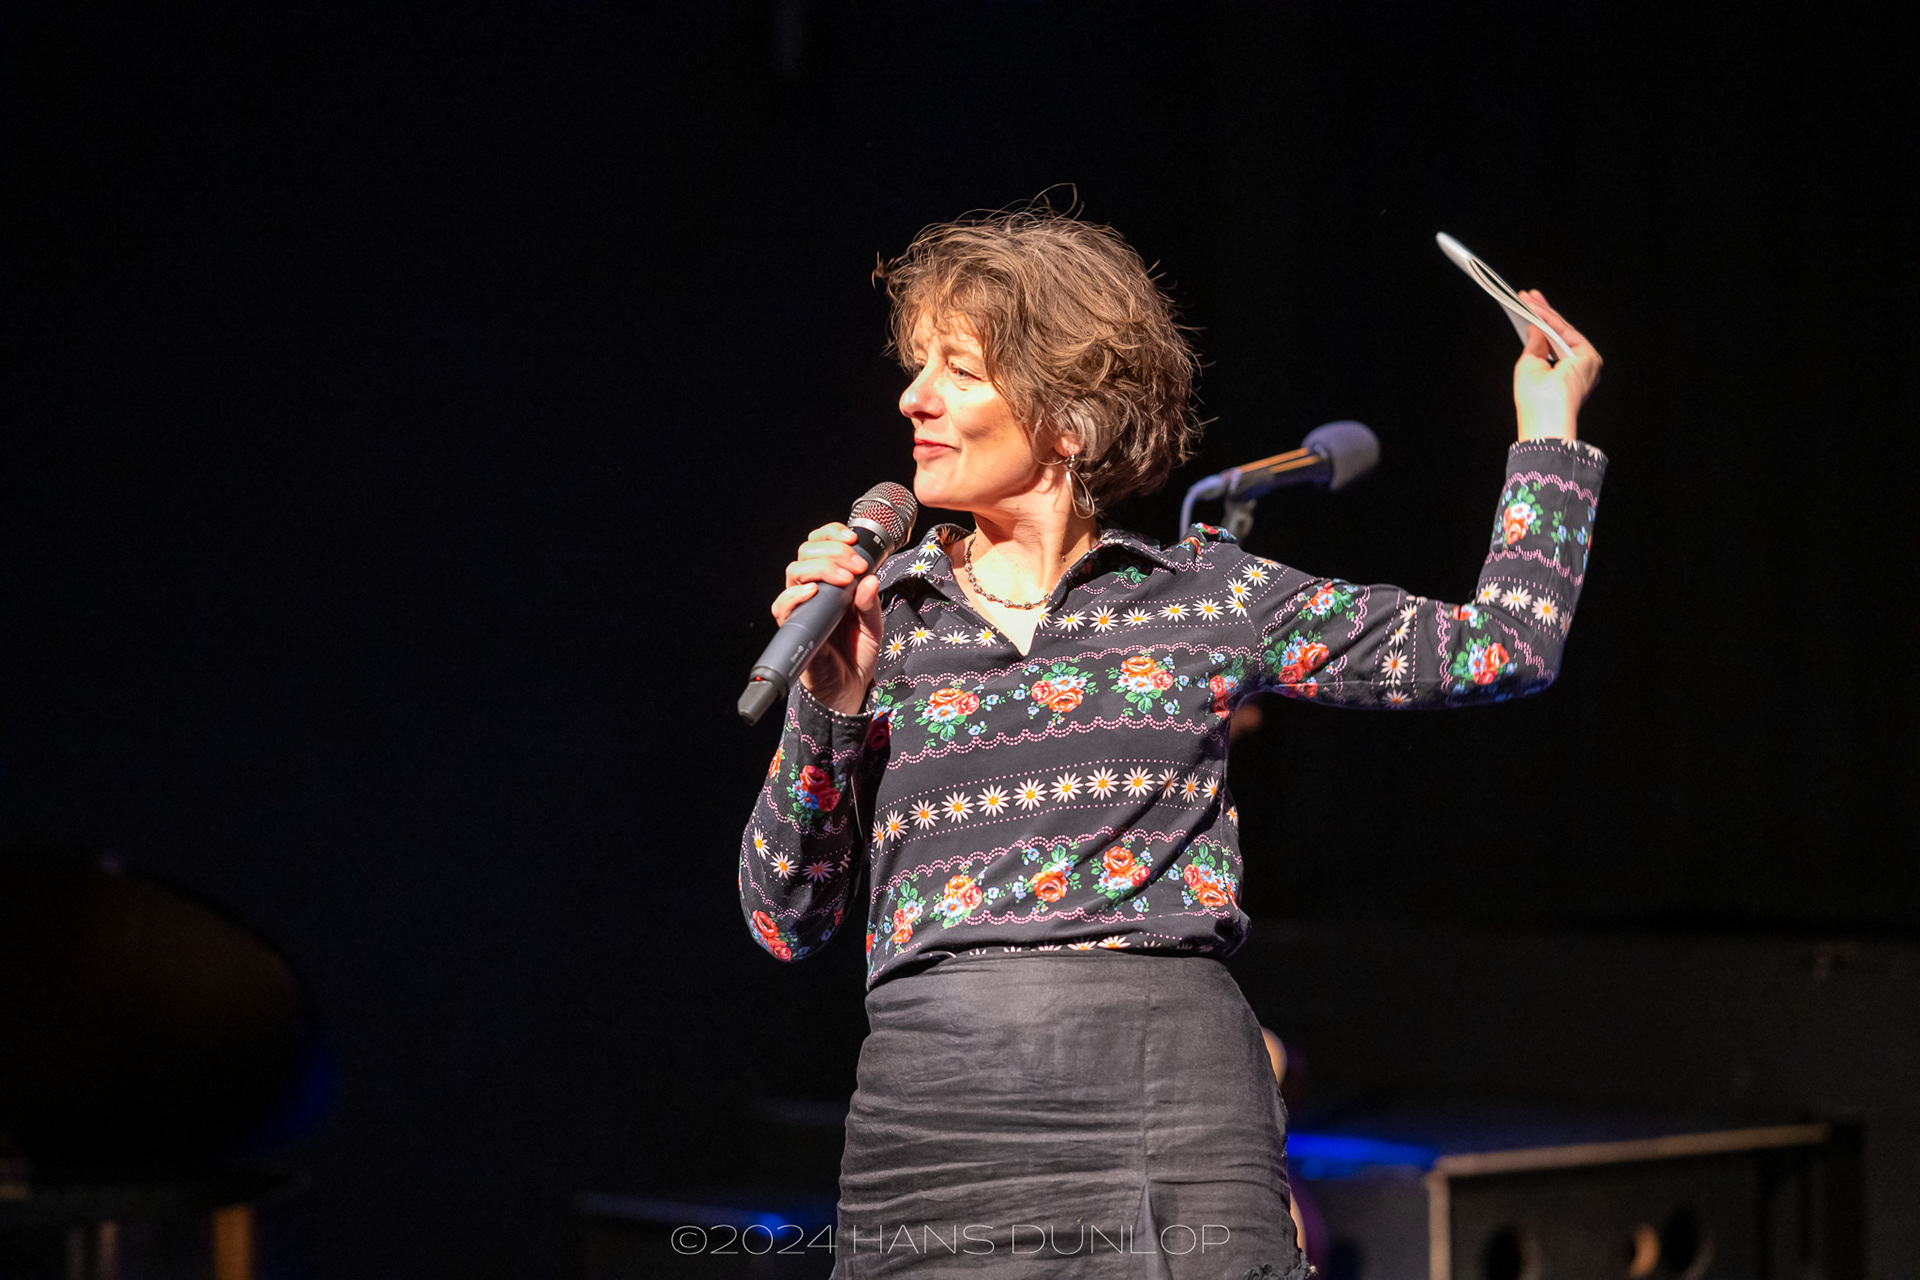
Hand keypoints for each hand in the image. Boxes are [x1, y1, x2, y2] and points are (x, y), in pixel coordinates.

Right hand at [771, 522, 883, 715]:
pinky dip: (795, 594)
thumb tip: (869, 579)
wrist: (850, 690)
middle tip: (856, 566)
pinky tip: (814, 592)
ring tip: (844, 578)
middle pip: (806, 553)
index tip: (853, 539)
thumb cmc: (857, 655)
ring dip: (820, 567)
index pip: (820, 546)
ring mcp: (802, 609)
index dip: (831, 534)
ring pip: (794, 572)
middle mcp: (814, 592)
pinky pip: (782, 606)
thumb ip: (871, 604)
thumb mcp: (874, 626)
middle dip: (833, 550)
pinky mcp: (794, 629)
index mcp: (832, 584)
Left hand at [1513, 289, 1602, 441]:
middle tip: (1528, 297)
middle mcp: (1579, 368)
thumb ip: (1535, 344)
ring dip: (1544, 312)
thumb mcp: (1528, 365)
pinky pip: (1566, 332)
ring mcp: (1586, 362)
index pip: (1553, 345)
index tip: (1528, 311)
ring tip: (1527, 299)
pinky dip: (1550, 319)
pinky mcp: (1589, 357)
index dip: (1541, 326)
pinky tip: (1536, 308)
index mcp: (1564, 375)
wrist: (1544, 412)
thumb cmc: (1534, 398)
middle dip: (1543, 314)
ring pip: (1563, 330)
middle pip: (1560, 334)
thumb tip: (1535, 327)